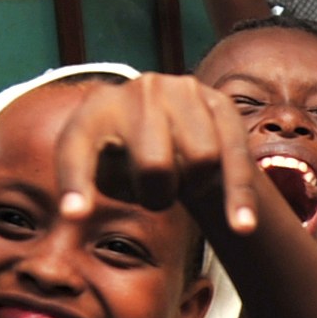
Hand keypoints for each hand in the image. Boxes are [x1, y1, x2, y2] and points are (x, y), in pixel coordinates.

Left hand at [54, 72, 262, 233]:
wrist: (171, 120)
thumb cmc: (129, 158)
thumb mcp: (101, 167)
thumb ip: (86, 188)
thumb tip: (76, 211)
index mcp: (95, 109)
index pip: (78, 151)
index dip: (76, 184)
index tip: (74, 214)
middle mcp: (139, 91)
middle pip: (156, 166)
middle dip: (158, 197)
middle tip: (154, 197)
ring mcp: (183, 90)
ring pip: (202, 160)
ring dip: (193, 185)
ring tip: (181, 179)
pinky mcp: (220, 103)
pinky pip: (235, 156)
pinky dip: (239, 196)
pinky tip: (242, 227)